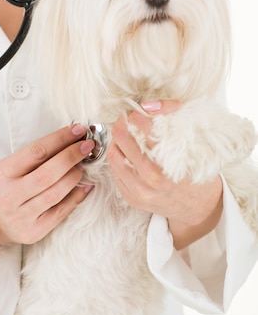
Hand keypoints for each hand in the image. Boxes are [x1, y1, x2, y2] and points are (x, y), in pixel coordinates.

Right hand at [0, 124, 94, 245]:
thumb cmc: (7, 186)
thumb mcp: (10, 167)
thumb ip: (35, 156)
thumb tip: (71, 140)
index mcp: (1, 173)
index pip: (36, 152)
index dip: (60, 139)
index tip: (78, 130)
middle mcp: (8, 196)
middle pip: (47, 174)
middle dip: (71, 157)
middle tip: (87, 146)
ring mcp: (20, 216)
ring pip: (55, 193)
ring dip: (74, 176)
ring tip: (83, 165)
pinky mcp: (33, 232)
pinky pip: (61, 212)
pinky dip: (77, 196)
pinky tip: (85, 186)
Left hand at [106, 100, 223, 249]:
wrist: (200, 208)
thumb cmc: (198, 173)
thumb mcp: (195, 145)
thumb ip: (174, 120)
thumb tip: (148, 106)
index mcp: (168, 165)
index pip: (142, 130)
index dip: (137, 115)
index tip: (139, 111)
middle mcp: (150, 181)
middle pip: (121, 139)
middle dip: (123, 124)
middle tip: (129, 120)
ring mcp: (138, 192)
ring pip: (113, 155)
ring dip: (118, 141)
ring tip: (128, 136)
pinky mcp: (131, 198)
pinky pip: (114, 171)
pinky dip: (120, 158)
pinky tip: (130, 155)